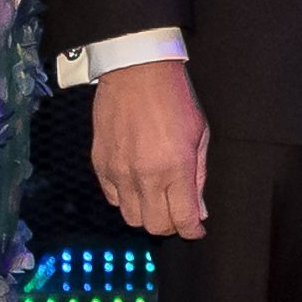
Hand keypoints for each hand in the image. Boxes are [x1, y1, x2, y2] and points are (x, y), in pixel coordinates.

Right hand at [93, 59, 212, 240]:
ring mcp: (119, 171)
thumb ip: (199, 176)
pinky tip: (136, 183)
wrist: (136, 70)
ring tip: (155, 198)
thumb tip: (199, 209)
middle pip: (155, 226)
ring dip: (146, 214)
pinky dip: (125, 198)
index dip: (192, 230)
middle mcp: (145, 175)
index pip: (183, 219)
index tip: (196, 229)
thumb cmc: (173, 97)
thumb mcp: (200, 134)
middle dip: (171, 225)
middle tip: (177, 213)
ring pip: (131, 217)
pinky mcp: (101, 164)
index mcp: (175, 167)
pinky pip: (112, 198)